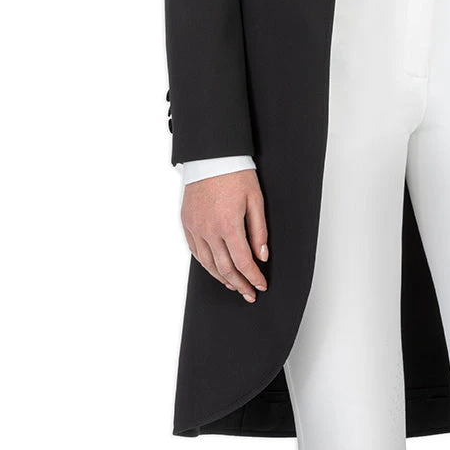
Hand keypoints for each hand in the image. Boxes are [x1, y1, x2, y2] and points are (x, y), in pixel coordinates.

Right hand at [181, 169, 268, 301]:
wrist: (211, 156)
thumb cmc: (235, 174)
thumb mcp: (256, 200)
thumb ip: (259, 230)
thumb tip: (262, 255)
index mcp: (229, 225)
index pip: (243, 262)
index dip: (253, 278)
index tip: (260, 285)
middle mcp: (209, 230)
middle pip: (225, 268)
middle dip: (239, 284)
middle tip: (249, 294)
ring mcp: (195, 228)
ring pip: (208, 263)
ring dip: (222, 278)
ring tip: (234, 285)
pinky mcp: (187, 223)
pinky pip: (195, 251)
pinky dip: (206, 264)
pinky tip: (215, 269)